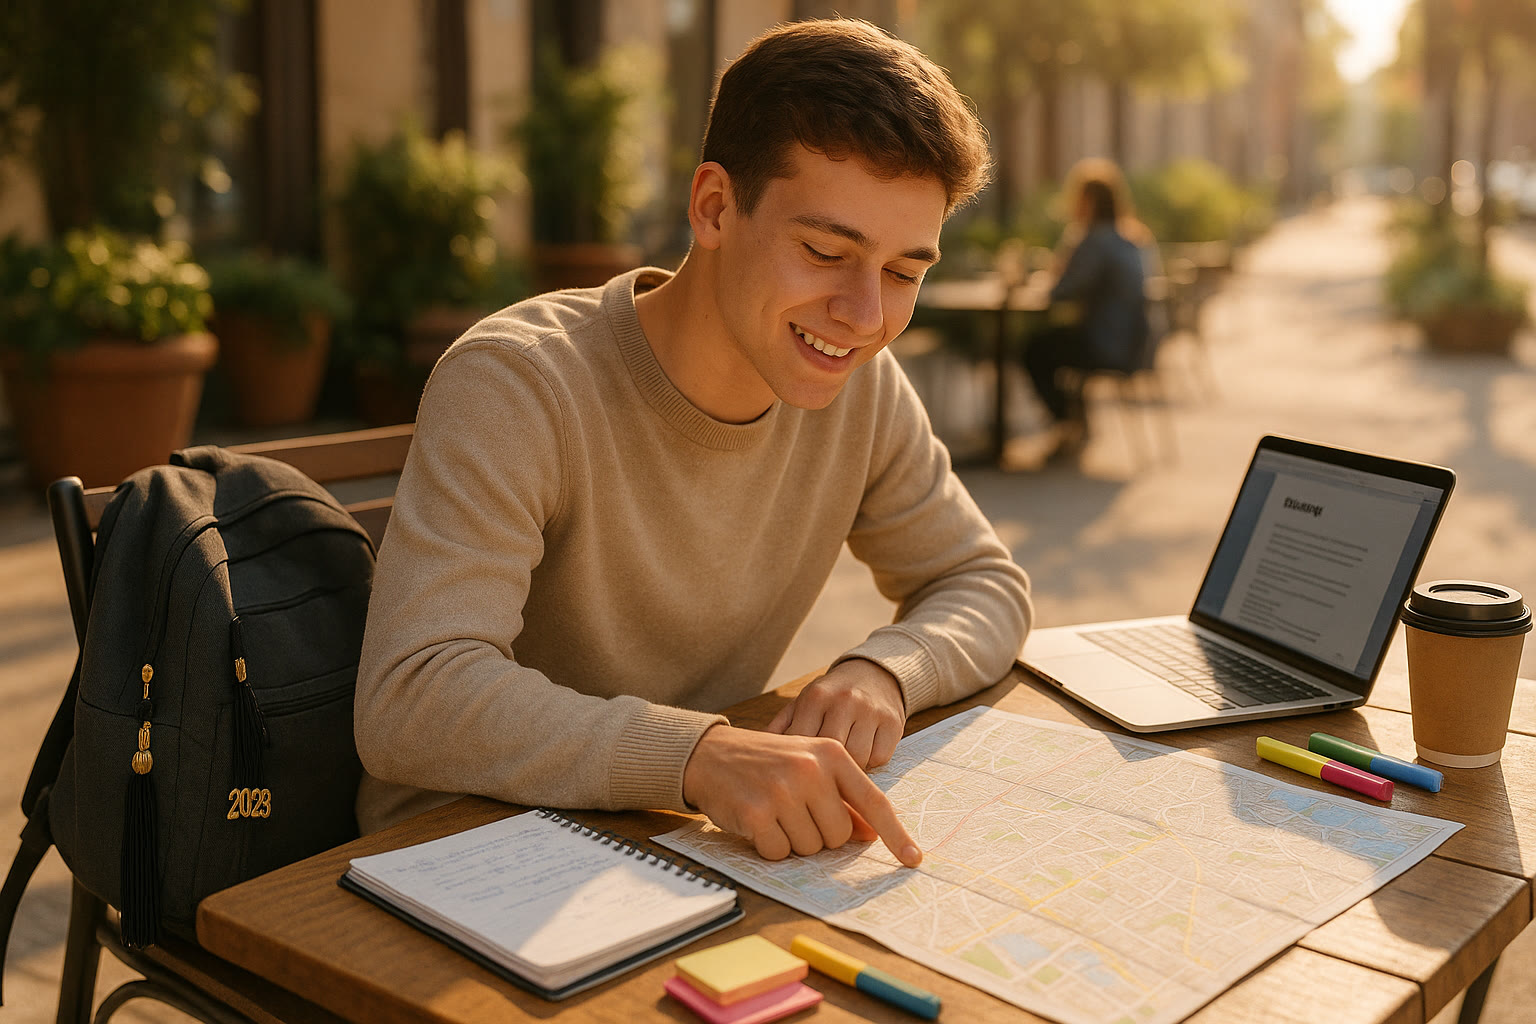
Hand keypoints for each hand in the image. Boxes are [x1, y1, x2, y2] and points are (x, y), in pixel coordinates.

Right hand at [682, 724, 921, 866]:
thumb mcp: (809, 765)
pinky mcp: (756, 813)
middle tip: (794, 811)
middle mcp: (810, 769)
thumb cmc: (768, 761)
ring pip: (809, 848)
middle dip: (819, 834)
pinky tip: (756, 821)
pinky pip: (779, 853)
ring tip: (773, 811)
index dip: (895, 834)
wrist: (711, 753)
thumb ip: (842, 796)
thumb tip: (869, 834)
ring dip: (792, 840)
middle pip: (838, 835)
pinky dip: (769, 846)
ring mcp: (782, 791)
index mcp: (831, 753)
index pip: (873, 801)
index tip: (914, 860)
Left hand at [765, 659, 904, 769]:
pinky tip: (864, 756)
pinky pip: (880, 758)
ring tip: (842, 766)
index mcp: (816, 697)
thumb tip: (758, 756)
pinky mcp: (894, 722)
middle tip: (822, 778)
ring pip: (858, 758)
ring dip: (850, 769)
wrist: (874, 673)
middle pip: (831, 753)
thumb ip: (781, 728)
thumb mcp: (803, 703)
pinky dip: (871, 764)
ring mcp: (872, 711)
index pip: (802, 741)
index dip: (799, 763)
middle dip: (825, 769)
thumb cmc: (831, 696)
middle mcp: (845, 701)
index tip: (797, 775)